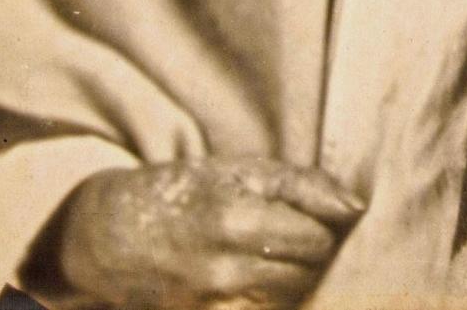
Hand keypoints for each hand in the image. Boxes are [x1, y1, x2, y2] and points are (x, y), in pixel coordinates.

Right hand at [54, 157, 362, 308]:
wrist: (109, 235)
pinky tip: (264, 280)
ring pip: (292, 297)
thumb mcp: (238, 171)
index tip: (324, 216)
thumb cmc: (184, 191)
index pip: (318, 235)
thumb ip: (302, 185)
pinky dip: (274, 299)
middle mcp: (227, 268)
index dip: (329, 225)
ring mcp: (215, 303)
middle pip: (309, 270)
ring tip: (283, 255)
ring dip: (299, 278)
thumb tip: (357, 207)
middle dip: (317, 253)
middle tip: (305, 234)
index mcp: (238, 218)